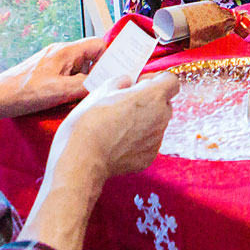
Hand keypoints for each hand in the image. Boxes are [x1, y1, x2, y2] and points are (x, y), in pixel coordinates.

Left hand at [0, 38, 106, 128]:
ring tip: (85, 96)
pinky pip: (67, 74)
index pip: (99, 45)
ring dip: (85, 80)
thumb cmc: (26, 92)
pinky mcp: (45, 72)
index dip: (110, 58)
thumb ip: (86, 85)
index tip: (115, 74)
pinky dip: (73, 84)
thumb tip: (104, 83)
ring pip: (79, 67)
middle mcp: (60, 52)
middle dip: (98, 72)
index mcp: (66, 51)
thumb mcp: (61, 91)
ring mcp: (51, 61)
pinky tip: (69, 98)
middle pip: (90, 56)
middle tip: (103, 88)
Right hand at [24, 71, 179, 249]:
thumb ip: (118, 84)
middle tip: (122, 106)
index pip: (172, 81)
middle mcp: (159, 120)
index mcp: (150, 97)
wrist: (77, 168)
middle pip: (164, 104)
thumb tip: (127, 82)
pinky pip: (146, 144)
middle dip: (148, 103)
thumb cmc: (84, 125)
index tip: (141, 86)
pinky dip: (136, 142)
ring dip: (142, 123)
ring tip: (115, 127)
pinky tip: (115, 146)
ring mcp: (155, 143)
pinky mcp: (146, 161)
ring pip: (156, 125)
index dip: (157, 82)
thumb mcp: (96, 95)